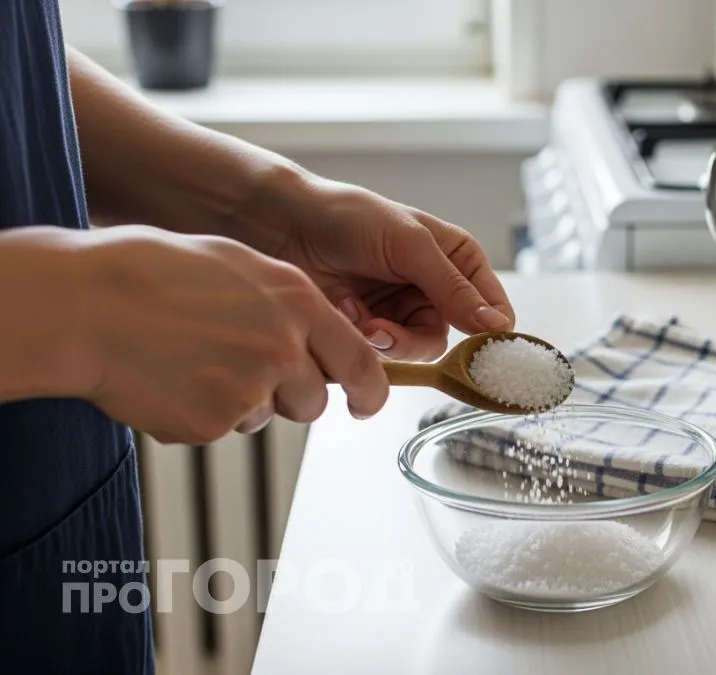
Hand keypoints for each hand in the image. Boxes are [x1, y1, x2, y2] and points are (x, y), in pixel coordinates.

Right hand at [75, 226, 388, 443]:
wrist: (87, 305)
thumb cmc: (150, 274)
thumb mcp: (239, 265)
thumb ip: (287, 302)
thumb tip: (313, 328)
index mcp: (297, 302)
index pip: (360, 361)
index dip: (370, 390)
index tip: (367, 403)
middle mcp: (283, 347)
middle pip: (314, 399)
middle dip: (290, 395)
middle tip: (244, 370)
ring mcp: (250, 388)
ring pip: (267, 415)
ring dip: (243, 402)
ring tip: (195, 361)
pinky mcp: (213, 423)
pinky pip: (221, 429)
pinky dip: (201, 414)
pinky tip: (171, 379)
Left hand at [236, 172, 515, 361]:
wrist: (284, 225)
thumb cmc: (349, 217)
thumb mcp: (410, 245)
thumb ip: (453, 288)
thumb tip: (497, 325)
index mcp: (458, 261)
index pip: (494, 308)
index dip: (489, 332)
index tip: (475, 349)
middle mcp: (436, 289)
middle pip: (452, 340)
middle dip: (414, 339)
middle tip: (382, 331)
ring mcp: (403, 311)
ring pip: (415, 352)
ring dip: (384, 340)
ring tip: (355, 316)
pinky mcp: (372, 329)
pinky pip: (383, 355)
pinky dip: (362, 340)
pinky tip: (343, 312)